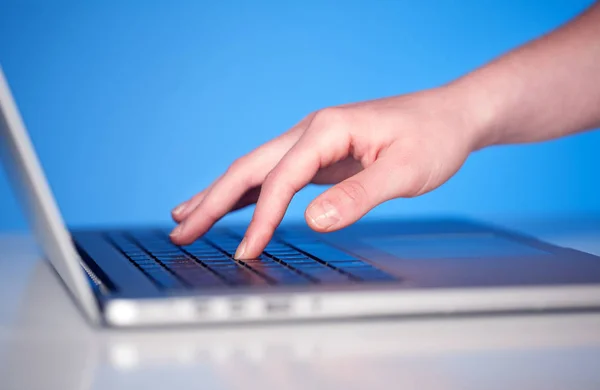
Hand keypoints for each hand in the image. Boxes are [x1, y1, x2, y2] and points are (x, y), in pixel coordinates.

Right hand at [169, 85, 485, 258]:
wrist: (449, 116)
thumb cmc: (432, 137)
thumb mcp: (404, 170)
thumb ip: (359, 195)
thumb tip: (313, 221)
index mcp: (325, 130)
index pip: (280, 179)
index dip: (261, 219)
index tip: (246, 252)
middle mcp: (310, 132)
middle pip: (249, 168)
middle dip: (211, 201)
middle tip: (179, 230)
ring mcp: (312, 144)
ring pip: (255, 170)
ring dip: (219, 195)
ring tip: (186, 217)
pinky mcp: (319, 156)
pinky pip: (274, 176)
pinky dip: (248, 194)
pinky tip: (232, 207)